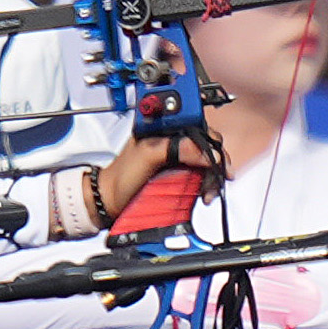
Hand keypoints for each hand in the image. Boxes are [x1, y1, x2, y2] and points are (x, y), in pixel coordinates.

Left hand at [97, 126, 219, 219]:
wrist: (109, 202)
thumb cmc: (119, 177)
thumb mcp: (148, 155)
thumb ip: (176, 147)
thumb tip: (205, 153)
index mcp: (165, 126)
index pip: (199, 126)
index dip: (212, 142)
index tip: (218, 160)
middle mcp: (173, 139)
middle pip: (207, 144)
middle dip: (215, 162)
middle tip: (216, 178)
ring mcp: (176, 157)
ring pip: (206, 161)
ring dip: (212, 176)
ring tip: (206, 192)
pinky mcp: (178, 173)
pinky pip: (199, 175)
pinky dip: (206, 184)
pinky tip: (204, 193)